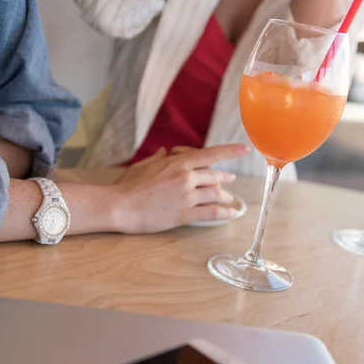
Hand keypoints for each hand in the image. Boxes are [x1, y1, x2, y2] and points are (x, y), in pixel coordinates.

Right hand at [110, 144, 249, 232]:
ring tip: (228, 199)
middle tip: (231, 179)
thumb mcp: (143, 165)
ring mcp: (186, 196)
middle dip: (225, 178)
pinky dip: (224, 213)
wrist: (119, 205)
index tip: (244, 149)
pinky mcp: (184, 213)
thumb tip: (166, 151)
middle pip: (215, 176)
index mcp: (176, 162)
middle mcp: (185, 177)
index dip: (230, 151)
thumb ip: (158, 158)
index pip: (210, 154)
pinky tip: (230, 214)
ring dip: (224, 196)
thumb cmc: (127, 185)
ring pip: (215, 194)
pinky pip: (211, 212)